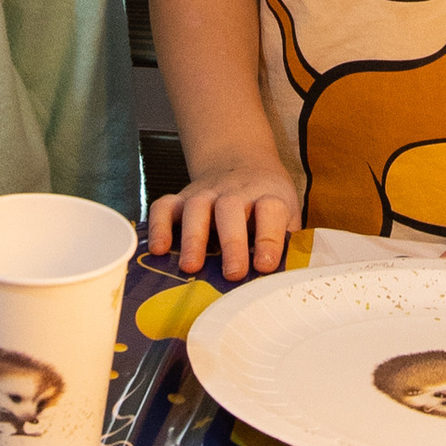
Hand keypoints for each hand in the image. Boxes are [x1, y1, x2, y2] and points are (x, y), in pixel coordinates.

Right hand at [146, 157, 302, 282]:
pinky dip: (159, 225)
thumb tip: (288, 281)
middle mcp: (235, 192)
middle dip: (232, 241)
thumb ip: (287, 243)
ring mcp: (205, 193)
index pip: (271, 210)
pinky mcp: (181, 197)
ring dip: (193, 237)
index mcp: (267, 195)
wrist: (241, 163)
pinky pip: (164, 205)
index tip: (265, 265)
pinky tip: (158, 250)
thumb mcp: (287, 215)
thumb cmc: (266, 203)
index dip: (269, 237)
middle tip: (233, 273)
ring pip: (196, 207)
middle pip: (231, 208)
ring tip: (190, 267)